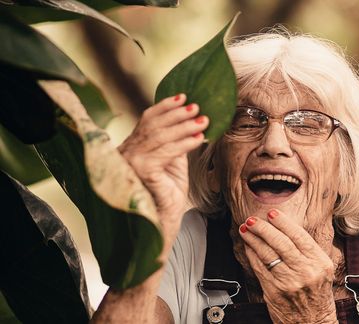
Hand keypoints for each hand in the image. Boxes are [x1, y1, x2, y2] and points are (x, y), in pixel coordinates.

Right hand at [119, 94, 207, 235]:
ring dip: (185, 126)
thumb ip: (175, 142)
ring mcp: (131, 161)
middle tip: (198, 107)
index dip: (165, 106)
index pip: (147, 119)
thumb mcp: (173, 161)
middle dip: (178, 114)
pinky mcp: (142, 171)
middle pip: (154, 124)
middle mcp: (126, 152)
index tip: (183, 96)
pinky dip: (185, 143)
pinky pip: (167, 152)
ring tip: (203, 121)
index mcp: (132, 146)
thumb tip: (191, 119)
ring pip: (161, 136)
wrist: (162, 222)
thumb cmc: (167, 193)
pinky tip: (200, 139)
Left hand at [239, 209, 337, 323]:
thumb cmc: (317, 295)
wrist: (314, 323)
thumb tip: (286, 228)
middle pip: (281, 243)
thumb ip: (309, 251)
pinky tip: (248, 246)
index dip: (283, 223)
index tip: (272, 213)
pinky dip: (252, 255)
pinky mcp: (274, 292)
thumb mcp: (323, 270)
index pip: (299, 236)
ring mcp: (289, 282)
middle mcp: (306, 272)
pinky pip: (259, 268)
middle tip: (252, 219)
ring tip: (245, 229)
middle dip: (263, 228)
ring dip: (253, 239)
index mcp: (320, 263)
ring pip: (267, 254)